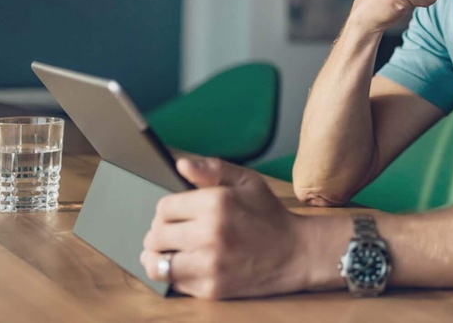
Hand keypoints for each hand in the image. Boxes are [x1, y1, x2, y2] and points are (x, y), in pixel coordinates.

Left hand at [141, 158, 310, 298]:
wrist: (297, 252)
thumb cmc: (269, 214)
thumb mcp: (247, 181)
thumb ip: (212, 169)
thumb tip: (181, 164)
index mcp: (216, 202)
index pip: (163, 208)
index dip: (167, 210)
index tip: (177, 214)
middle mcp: (210, 233)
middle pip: (155, 235)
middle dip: (161, 233)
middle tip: (173, 233)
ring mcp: (210, 264)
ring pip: (157, 263)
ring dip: (158, 258)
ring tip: (169, 253)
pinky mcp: (212, 288)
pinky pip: (174, 283)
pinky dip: (176, 275)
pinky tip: (189, 266)